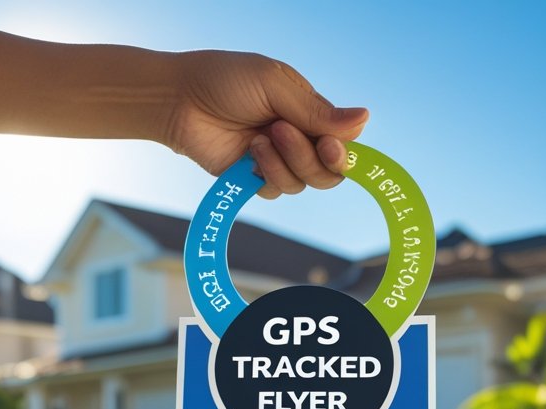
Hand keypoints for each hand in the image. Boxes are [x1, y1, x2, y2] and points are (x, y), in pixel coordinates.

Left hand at [165, 50, 368, 198]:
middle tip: (282, 132)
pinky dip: (267, 174)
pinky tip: (248, 152)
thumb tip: (365, 119)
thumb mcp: (274, 86)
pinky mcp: (253, 180)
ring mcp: (276, 161)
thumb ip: (316, 110)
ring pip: (304, 182)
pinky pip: (277, 191)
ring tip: (257, 137)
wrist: (179, 100)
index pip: (342, 140)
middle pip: (329, 170)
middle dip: (311, 158)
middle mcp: (297, 138)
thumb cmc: (224, 80)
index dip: (343, 150)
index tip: (331, 146)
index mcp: (307, 111)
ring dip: (284, 162)